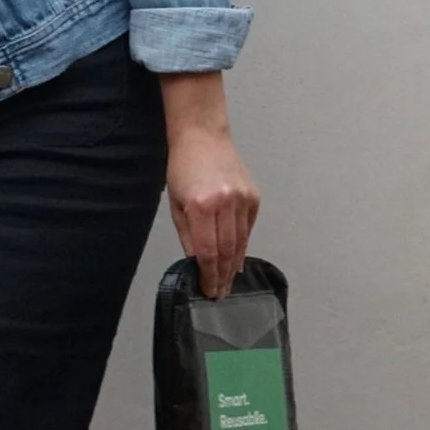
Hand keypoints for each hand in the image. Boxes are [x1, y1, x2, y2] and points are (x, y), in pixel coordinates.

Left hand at [167, 128, 260, 299]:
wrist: (202, 136)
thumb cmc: (182, 168)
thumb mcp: (176, 205)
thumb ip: (188, 237)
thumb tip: (198, 264)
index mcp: (201, 206)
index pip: (208, 252)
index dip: (209, 275)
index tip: (209, 291)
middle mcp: (225, 203)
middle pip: (227, 250)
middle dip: (223, 275)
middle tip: (219, 292)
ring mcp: (243, 199)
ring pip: (241, 242)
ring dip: (234, 265)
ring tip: (228, 281)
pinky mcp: (253, 196)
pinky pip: (248, 228)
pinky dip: (243, 245)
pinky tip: (237, 259)